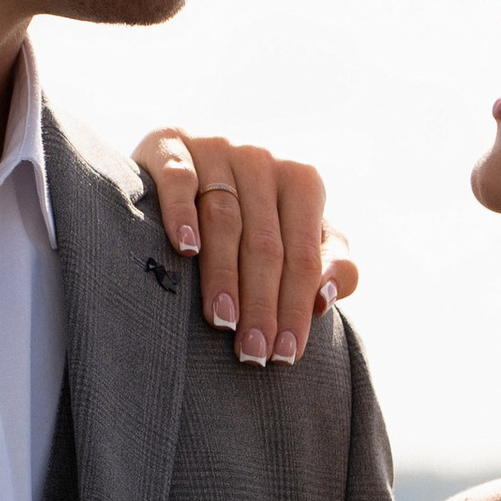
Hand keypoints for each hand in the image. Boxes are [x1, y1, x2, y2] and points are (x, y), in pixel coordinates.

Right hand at [133, 130, 358, 366]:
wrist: (190, 167)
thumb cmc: (256, 218)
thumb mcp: (301, 238)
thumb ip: (330, 266)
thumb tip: (326, 298)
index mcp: (302, 181)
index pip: (303, 256)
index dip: (296, 307)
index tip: (285, 355)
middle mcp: (261, 159)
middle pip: (265, 244)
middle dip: (261, 303)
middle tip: (253, 352)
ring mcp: (216, 148)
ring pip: (223, 219)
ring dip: (224, 274)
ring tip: (222, 321)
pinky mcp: (170, 145)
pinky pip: (178, 180)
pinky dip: (182, 214)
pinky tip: (186, 250)